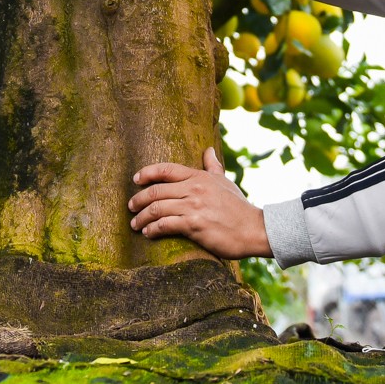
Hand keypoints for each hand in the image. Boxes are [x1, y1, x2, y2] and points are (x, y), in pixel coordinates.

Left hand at [127, 148, 270, 258]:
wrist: (253, 229)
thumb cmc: (238, 207)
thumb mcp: (225, 182)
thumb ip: (213, 167)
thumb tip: (208, 150)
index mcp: (198, 177)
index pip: (166, 169)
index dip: (147, 173)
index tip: (135, 179)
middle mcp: (193, 189)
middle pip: (155, 190)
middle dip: (138, 200)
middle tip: (131, 207)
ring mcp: (193, 207)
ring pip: (156, 209)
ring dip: (141, 218)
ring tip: (135, 225)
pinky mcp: (193, 225)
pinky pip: (165, 225)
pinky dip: (152, 229)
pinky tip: (148, 233)